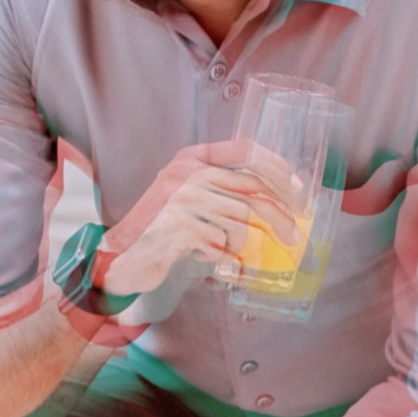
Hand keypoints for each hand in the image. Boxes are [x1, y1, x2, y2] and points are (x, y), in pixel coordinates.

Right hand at [94, 140, 303, 312]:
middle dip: (279, 215)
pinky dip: (225, 261)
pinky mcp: (179, 227)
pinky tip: (216, 266)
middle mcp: (186, 173)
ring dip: (248, 246)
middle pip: (250, 189)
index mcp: (191, 159)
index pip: (244, 150)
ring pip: (240, 222)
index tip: (297, 187)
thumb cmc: (162, 232)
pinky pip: (222, 246)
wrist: (120, 257)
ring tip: (243, 259)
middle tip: (294, 235)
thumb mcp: (191, 201)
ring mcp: (181, 199)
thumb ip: (225, 195)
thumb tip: (279, 207)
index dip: (276, 166)